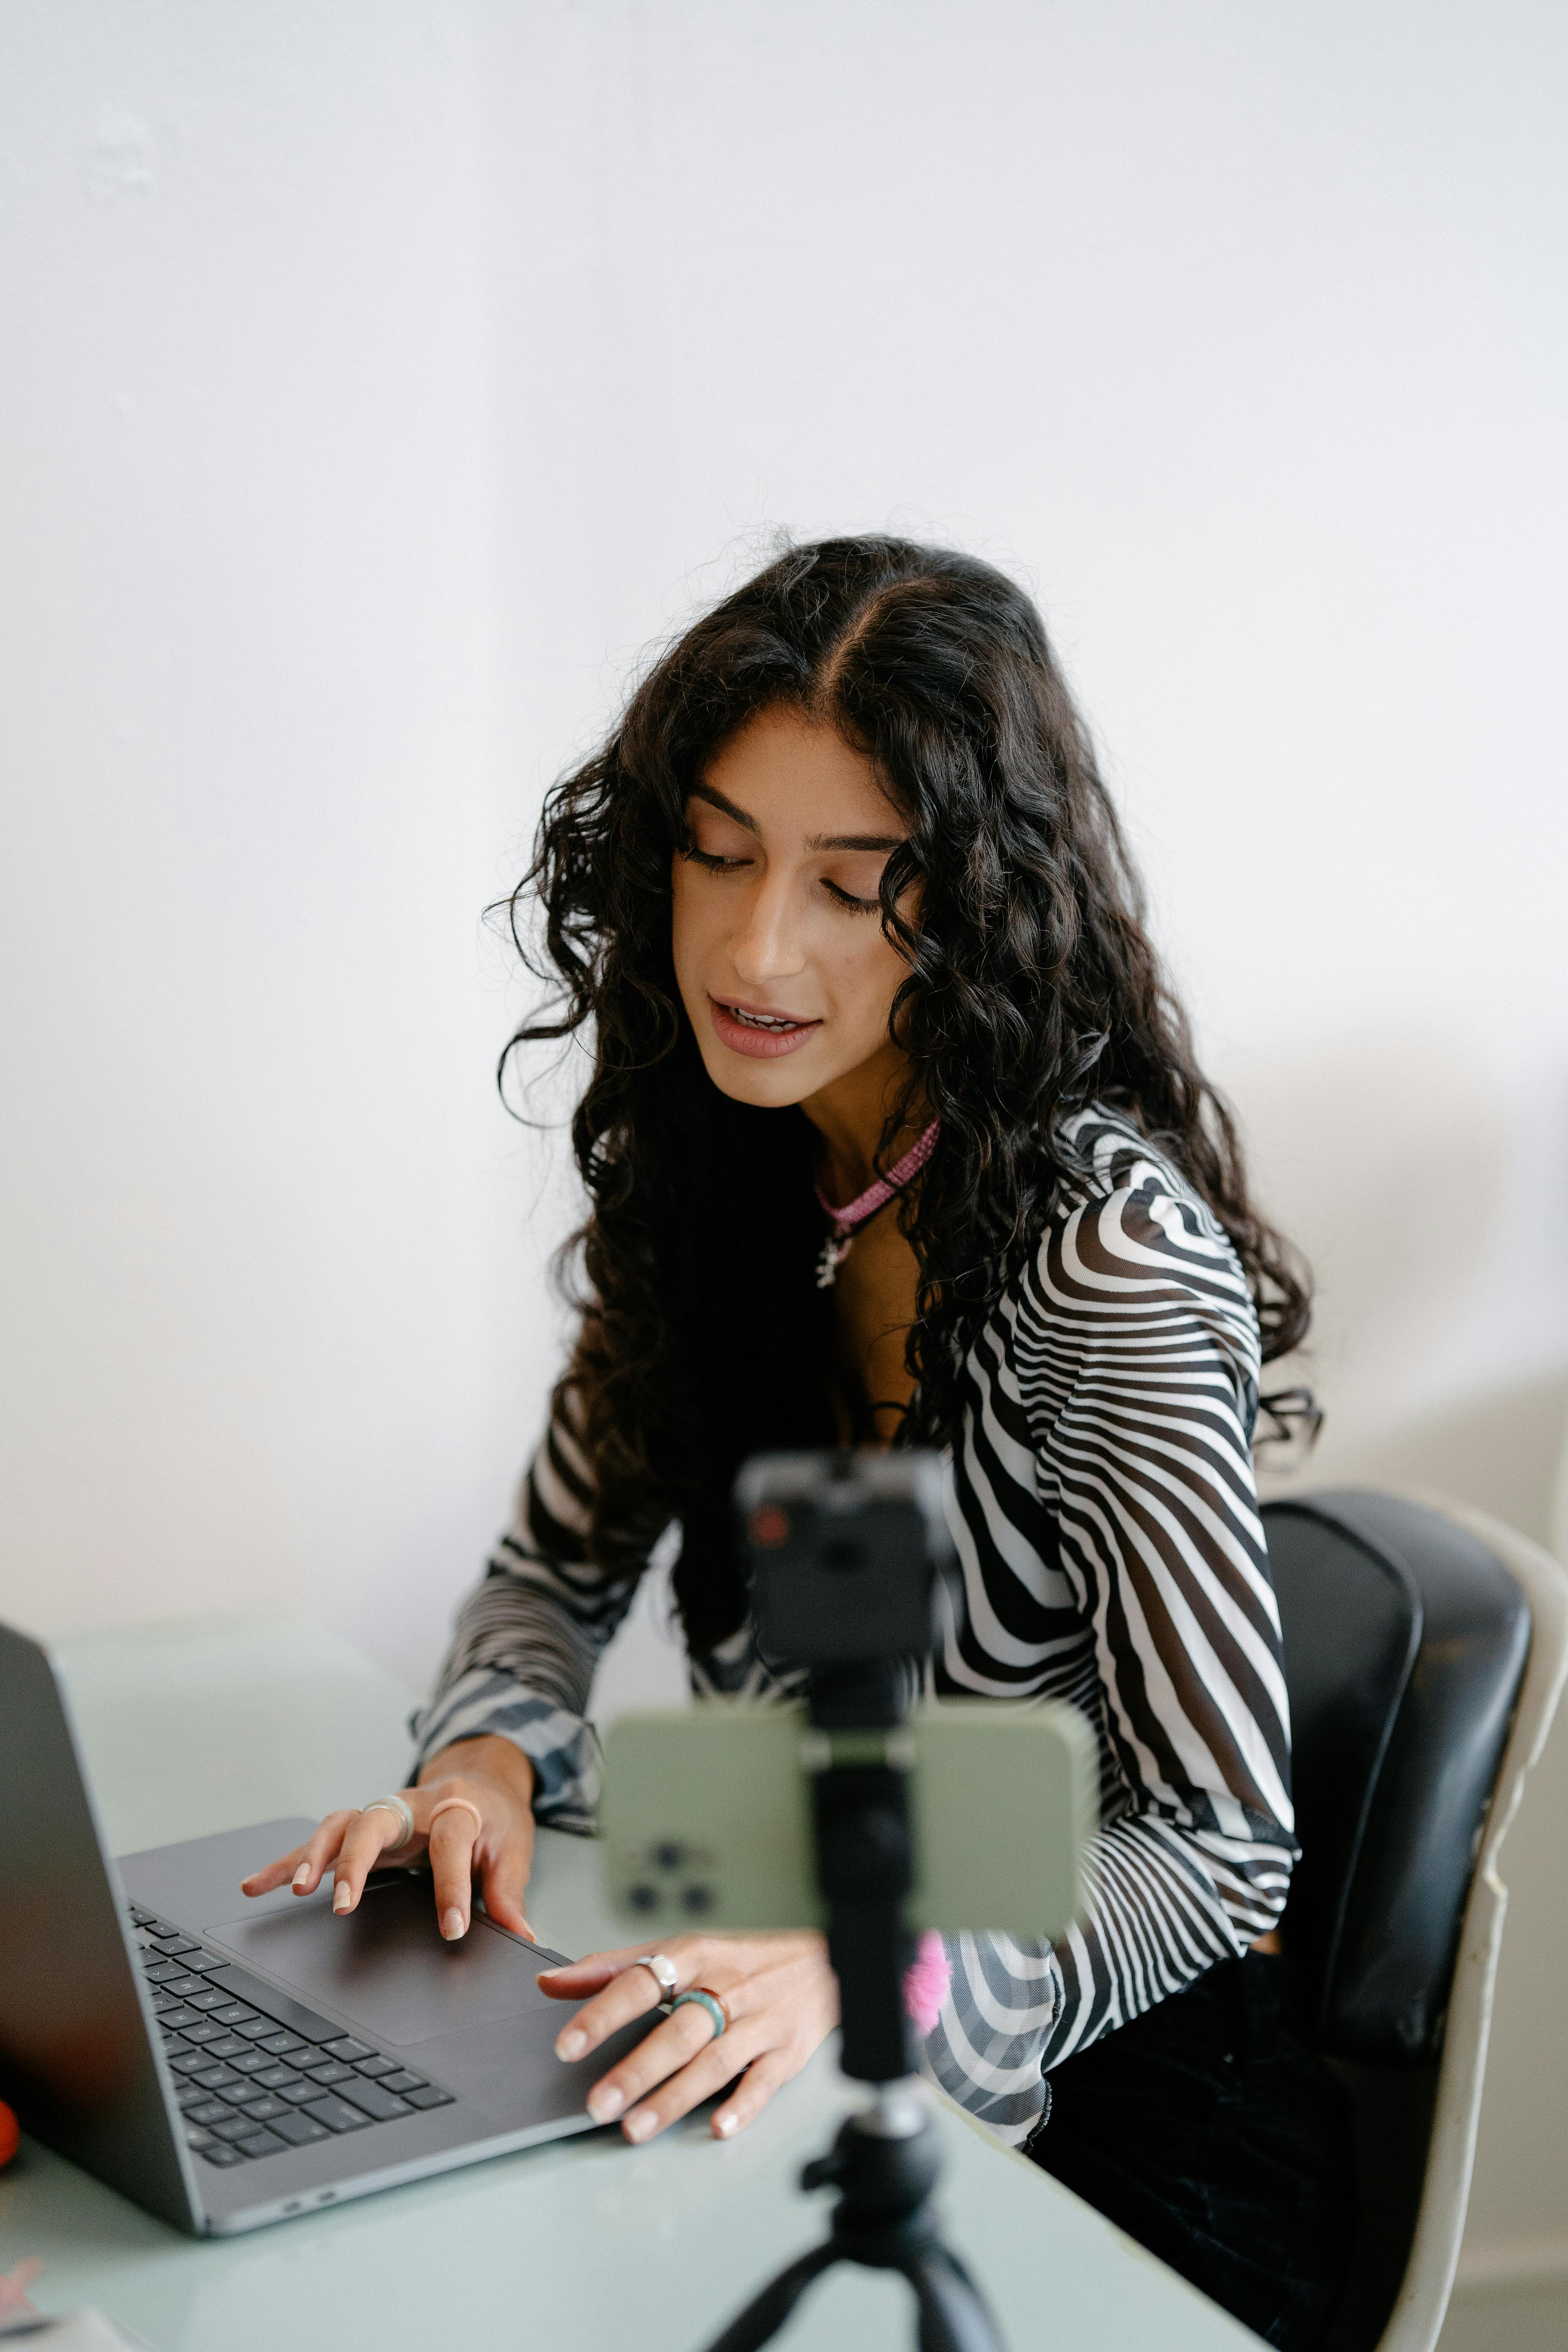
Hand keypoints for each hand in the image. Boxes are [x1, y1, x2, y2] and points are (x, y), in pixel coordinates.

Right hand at [239, 1736, 536, 1941]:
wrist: (481, 1778)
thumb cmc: (496, 1817)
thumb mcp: (513, 1849)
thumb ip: (508, 1893)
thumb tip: (523, 1936)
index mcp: (457, 1809)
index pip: (452, 1844)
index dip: (451, 1886)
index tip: (451, 1929)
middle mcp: (413, 1806)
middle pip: (377, 1821)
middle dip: (356, 1861)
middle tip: (342, 1903)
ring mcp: (383, 1814)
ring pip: (340, 1825)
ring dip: (314, 1856)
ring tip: (297, 1889)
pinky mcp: (362, 1828)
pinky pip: (318, 1840)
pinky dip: (286, 1862)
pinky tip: (256, 1885)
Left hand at [538, 1932, 837, 2144]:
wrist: (825, 1958)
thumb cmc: (744, 1957)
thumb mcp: (684, 1948)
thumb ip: (617, 1967)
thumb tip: (553, 1982)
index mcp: (697, 1956)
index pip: (642, 1982)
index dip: (603, 2014)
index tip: (567, 2044)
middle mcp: (728, 1987)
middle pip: (678, 2030)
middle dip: (636, 2069)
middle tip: (598, 2103)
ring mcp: (760, 2021)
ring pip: (714, 2061)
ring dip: (674, 2097)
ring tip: (635, 2127)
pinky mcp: (787, 2051)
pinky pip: (764, 2081)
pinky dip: (742, 2105)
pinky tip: (718, 2126)